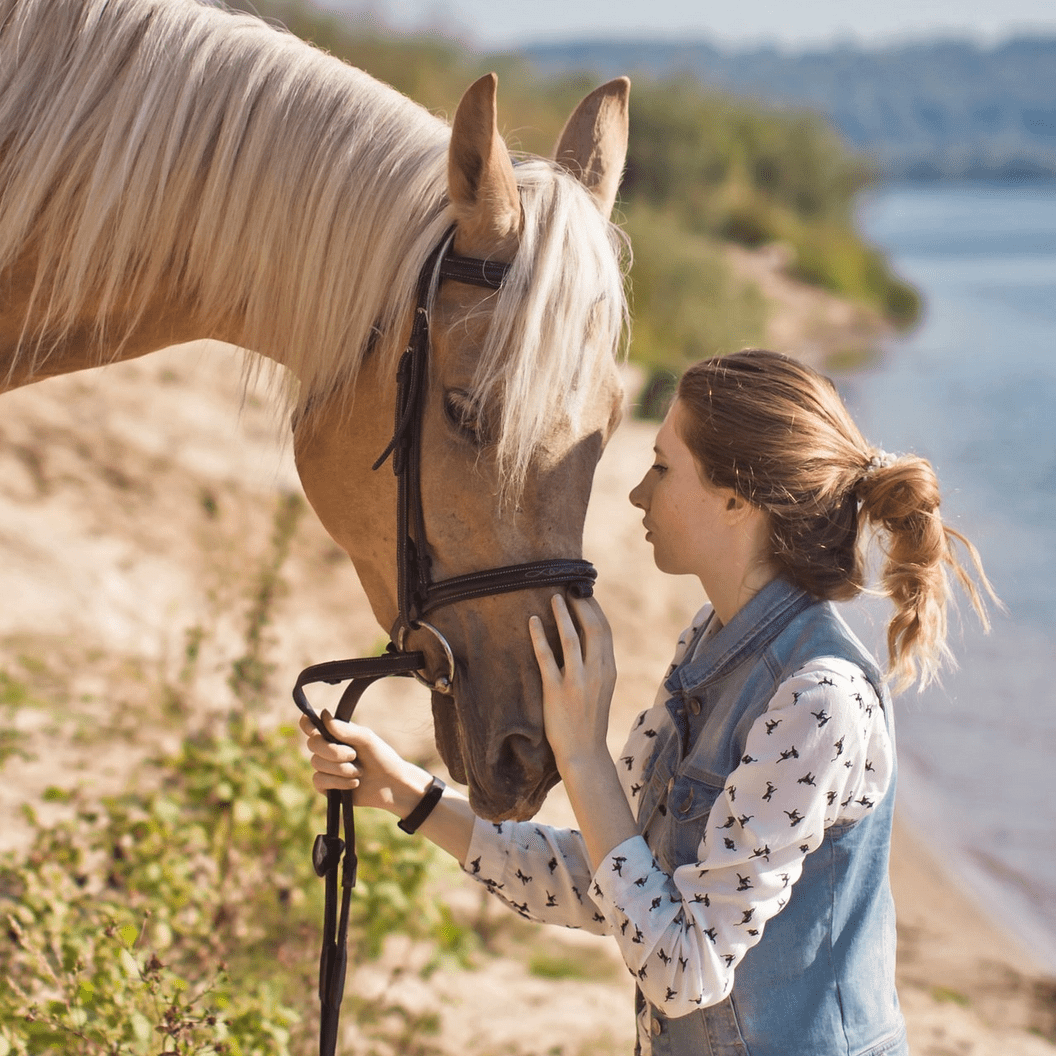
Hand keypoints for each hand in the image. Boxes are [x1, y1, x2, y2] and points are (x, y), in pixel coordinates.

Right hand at [298, 712, 429, 815]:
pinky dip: (339, 782)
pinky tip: (354, 783)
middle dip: (334, 751)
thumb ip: (345, 729)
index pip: (310, 722)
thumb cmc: (381, 757)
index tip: (315, 729)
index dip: (308, 723)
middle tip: (354, 755)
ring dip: (342, 769)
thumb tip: (323, 714)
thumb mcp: (367, 739)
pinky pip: (319, 780)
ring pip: (316, 763)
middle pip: (312, 743)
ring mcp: (325, 767)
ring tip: (360, 771)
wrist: (391, 785)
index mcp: (335, 732)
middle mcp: (327, 747)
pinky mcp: (326, 785)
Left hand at [529, 594, 616, 768]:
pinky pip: (546, 657)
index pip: (605, 630)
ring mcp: (577, 681)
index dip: (594, 608)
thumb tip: (586, 635)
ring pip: (570, 639)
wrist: (584, 752)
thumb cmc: (590, 718)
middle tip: (569, 588)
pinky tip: (531, 621)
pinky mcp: (556, 691)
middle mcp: (596, 672)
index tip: (584, 592)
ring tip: (553, 597)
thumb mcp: (602, 687)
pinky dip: (538, 636)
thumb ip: (598, 663)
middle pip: (592, 628)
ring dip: (562, 615)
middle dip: (581, 605)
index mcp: (609, 670)